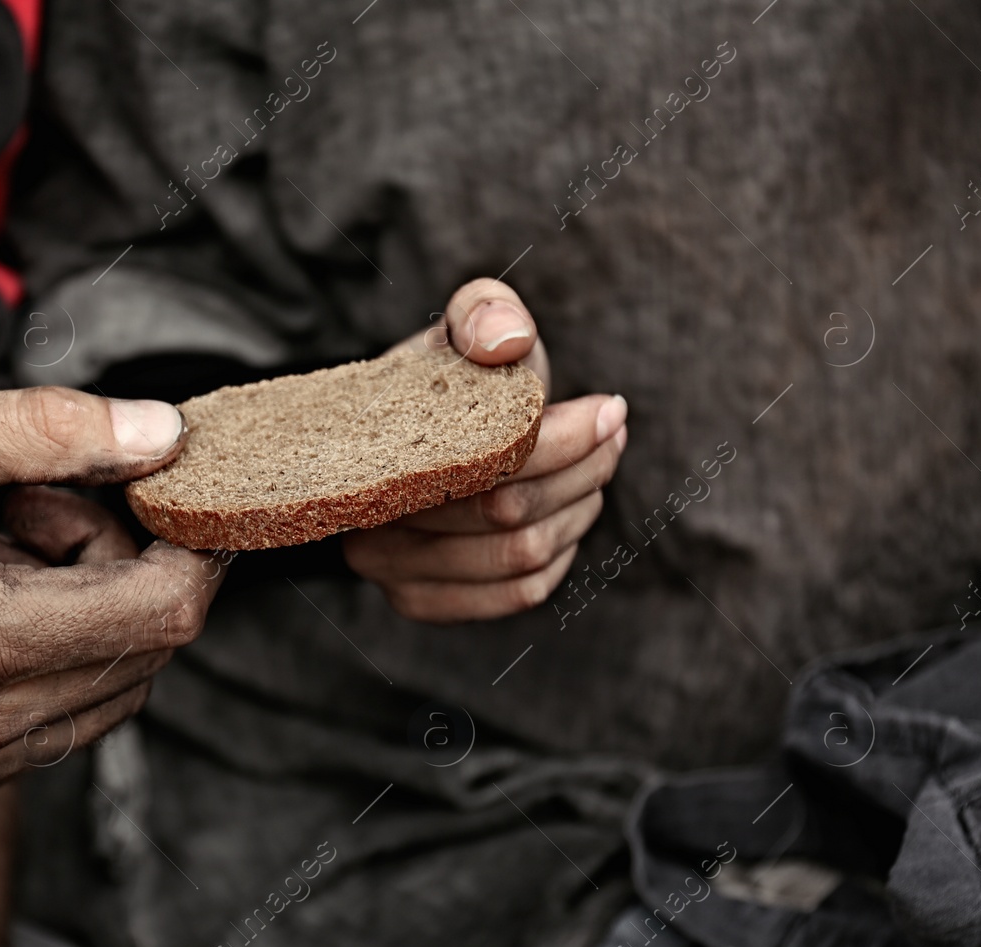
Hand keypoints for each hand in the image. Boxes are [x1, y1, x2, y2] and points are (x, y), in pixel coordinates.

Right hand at [0, 388, 220, 815]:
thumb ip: (45, 434)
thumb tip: (163, 434)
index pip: (162, 616)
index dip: (190, 547)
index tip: (159, 491)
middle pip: (142, 655)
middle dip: (116, 564)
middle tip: (27, 501)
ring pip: (100, 691)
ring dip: (78, 609)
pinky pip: (46, 722)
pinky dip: (40, 654)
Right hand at [344, 279, 626, 622]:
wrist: (407, 429)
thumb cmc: (445, 376)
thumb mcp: (463, 324)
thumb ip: (484, 311)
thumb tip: (506, 342)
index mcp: (374, 452)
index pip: (489, 465)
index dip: (563, 440)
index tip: (609, 408)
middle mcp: (368, 523)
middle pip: (511, 516)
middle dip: (582, 472)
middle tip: (612, 434)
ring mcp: (389, 572)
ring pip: (521, 557)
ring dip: (578, 511)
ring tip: (595, 468)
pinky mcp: (418, 601)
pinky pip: (515, 593)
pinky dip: (558, 555)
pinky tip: (564, 514)